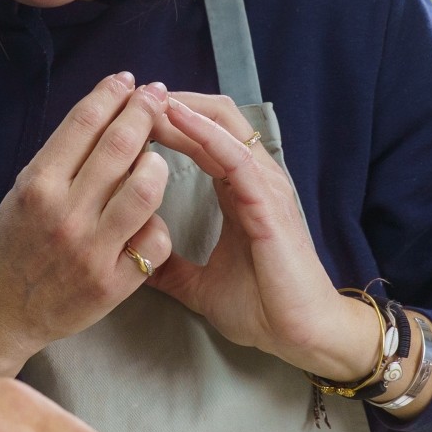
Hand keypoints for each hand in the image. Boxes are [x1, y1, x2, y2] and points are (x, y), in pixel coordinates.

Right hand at [0, 73, 175, 377]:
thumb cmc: (11, 246)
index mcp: (37, 186)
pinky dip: (156, 223)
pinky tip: (146, 218)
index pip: (83, 124)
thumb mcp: (20, 193)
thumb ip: (59, 160)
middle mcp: (65, 214)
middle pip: (120, 146)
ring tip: (155, 158)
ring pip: (146, 188)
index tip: (129, 81)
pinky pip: (155, 238)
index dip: (111, 95)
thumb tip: (103, 114)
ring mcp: (92, 250)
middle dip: (144, 112)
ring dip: (157, 164)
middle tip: (157, 96)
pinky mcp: (114, 283)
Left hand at [144, 91, 383, 383]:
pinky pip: (234, 156)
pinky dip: (204, 133)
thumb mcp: (199, 285)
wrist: (300, 335)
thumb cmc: (262, 308)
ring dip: (185, 109)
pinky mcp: (268, 202)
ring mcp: (265, 186)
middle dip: (174, 102)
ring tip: (148, 99)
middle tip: (133, 96)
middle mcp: (254, 179)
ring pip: (224, 126)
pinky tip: (176, 121)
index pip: (203, 138)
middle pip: (215, 117)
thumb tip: (136, 260)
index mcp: (240, 191)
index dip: (170, 120)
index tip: (131, 114)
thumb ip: (170, 267)